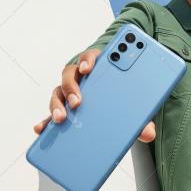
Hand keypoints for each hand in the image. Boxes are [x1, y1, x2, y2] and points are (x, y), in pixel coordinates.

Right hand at [33, 48, 156, 142]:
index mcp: (99, 68)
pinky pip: (52, 114)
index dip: (87, 60)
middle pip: (70, 76)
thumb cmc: (124, 99)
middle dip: (72, 88)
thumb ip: (142, 118)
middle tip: (78, 102)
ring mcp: (70, 92)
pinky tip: (42, 130)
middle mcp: (80, 77)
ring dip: (58, 105)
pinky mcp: (64, 109)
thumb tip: (148, 134)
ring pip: (58, 94)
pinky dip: (46, 122)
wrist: (117, 106)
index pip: (90, 57)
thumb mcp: (135, 107)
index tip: (87, 68)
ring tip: (62, 118)